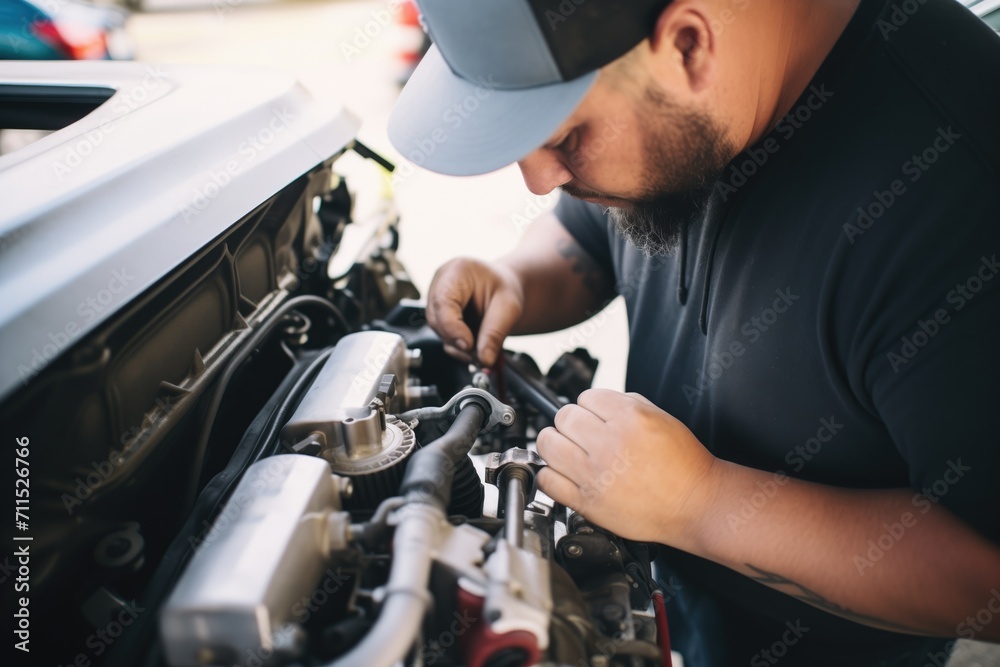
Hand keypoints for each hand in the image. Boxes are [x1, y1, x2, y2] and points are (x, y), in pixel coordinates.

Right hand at [426, 258, 523, 365]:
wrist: (502, 288)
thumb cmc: (504, 289)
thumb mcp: (508, 308)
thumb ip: (494, 334)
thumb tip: (484, 360)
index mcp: (456, 272)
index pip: (443, 303)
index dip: (452, 328)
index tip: (469, 345)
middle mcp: (440, 284)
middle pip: (437, 320)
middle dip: (458, 342)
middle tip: (482, 355)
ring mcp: (436, 301)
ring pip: (439, 332)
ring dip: (460, 348)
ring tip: (484, 353)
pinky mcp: (438, 317)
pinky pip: (444, 337)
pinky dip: (460, 348)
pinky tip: (476, 350)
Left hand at [536, 389, 718, 545]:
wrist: (695, 503)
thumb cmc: (683, 465)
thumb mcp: (662, 418)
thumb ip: (626, 404)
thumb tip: (596, 403)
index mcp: (629, 418)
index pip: (585, 397)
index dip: (589, 406)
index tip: (592, 416)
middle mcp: (608, 444)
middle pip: (563, 417)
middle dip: (570, 422)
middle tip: (578, 433)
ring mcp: (595, 474)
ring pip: (548, 444)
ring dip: (554, 444)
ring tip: (566, 450)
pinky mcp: (587, 500)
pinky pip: (547, 480)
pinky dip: (550, 475)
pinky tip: (563, 474)